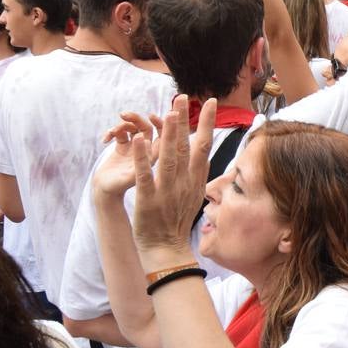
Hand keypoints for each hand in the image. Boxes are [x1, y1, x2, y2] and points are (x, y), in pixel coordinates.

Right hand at [93, 111, 161, 197]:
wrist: (104, 193)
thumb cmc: (117, 188)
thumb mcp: (129, 177)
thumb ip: (139, 161)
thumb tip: (147, 141)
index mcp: (152, 158)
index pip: (161, 136)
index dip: (159, 123)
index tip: (149, 115)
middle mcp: (145, 152)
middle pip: (146, 128)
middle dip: (136, 119)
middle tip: (123, 114)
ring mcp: (134, 149)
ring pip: (132, 128)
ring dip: (122, 125)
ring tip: (112, 131)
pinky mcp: (122, 148)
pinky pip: (120, 133)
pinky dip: (112, 132)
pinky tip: (104, 140)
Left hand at [129, 95, 215, 258]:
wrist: (167, 250)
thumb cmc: (177, 222)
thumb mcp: (193, 195)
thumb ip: (196, 174)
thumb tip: (203, 154)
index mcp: (195, 180)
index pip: (203, 146)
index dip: (206, 123)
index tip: (208, 102)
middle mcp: (184, 183)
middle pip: (186, 147)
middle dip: (185, 120)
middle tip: (182, 97)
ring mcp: (167, 192)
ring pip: (168, 158)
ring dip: (168, 135)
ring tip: (167, 112)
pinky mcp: (148, 201)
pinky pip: (145, 176)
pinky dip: (143, 158)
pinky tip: (140, 140)